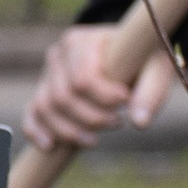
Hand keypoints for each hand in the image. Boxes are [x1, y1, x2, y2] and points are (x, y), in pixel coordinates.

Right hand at [25, 17, 176, 151]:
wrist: (130, 55)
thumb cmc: (143, 61)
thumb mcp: (156, 68)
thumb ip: (151, 92)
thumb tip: (139, 123)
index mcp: (82, 41)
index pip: (82, 78)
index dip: (103, 97)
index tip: (126, 102)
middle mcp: (59, 55)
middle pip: (63, 97)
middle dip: (90, 118)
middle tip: (118, 123)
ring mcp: (48, 74)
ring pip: (45, 108)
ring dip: (69, 131)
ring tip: (94, 140)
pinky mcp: (44, 92)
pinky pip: (31, 113)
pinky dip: (37, 131)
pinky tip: (50, 146)